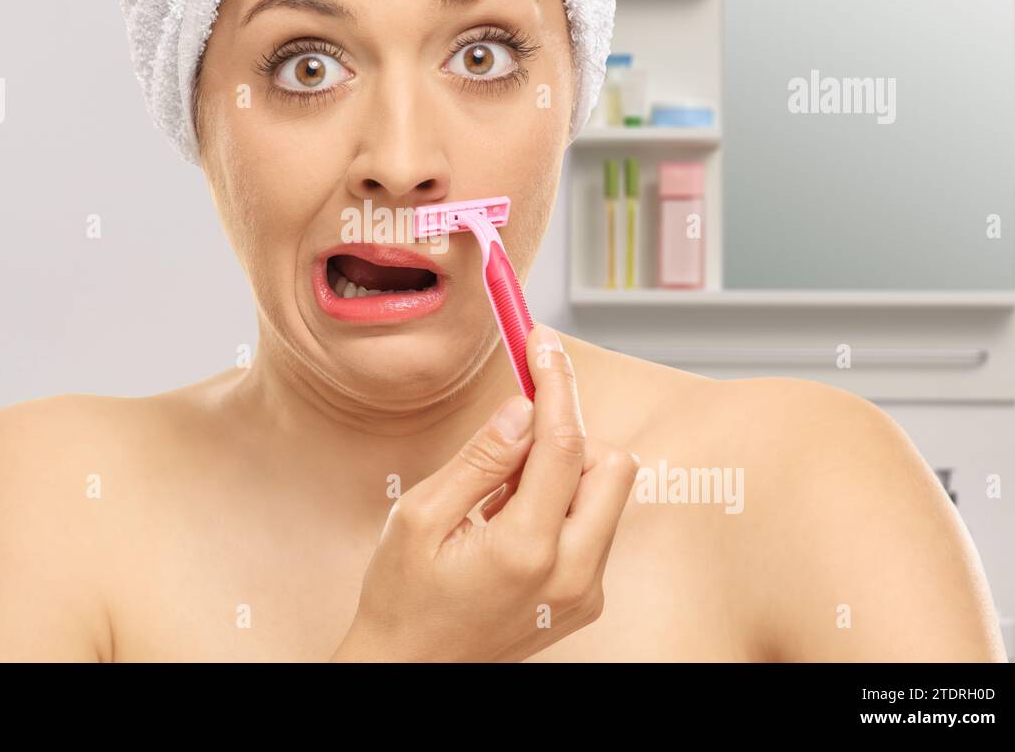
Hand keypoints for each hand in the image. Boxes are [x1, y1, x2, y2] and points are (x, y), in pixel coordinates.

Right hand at [331, 324, 639, 661]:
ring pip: (609, 495)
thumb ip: (479, 460)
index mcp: (526, 550)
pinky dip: (563, 506)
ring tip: (501, 495)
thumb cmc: (402, 598)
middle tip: (513, 441)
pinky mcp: (586, 600)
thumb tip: (523, 408)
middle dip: (570, 436)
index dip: (555, 383)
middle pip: (612, 465)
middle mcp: (572, 574)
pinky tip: (510, 523)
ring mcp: (585, 592)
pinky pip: (595, 527)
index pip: (563, 443)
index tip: (542, 342)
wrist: (411, 672)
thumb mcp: (419, 518)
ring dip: (566, 473)